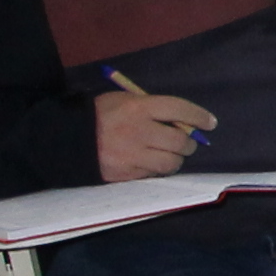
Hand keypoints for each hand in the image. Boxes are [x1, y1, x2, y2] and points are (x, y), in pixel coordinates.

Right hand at [94, 89, 214, 181]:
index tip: (210, 123)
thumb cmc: (101, 114)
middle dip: (188, 143)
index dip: (198, 116)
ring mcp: (131, 155)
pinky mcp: (125, 174)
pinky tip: (152, 162)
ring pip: (170, 162)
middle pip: (179, 141)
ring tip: (170, 154)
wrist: (66, 138)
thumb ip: (153, 109)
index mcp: (137, 108)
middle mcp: (137, 131)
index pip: (179, 109)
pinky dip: (158, 169)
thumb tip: (183, 122)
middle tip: (187, 143)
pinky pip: (153, 174)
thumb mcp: (125, 100)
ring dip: (176, 159)